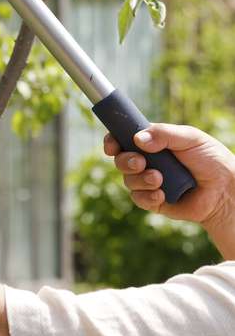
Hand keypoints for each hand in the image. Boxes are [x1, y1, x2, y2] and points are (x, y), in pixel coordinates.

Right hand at [104, 123, 234, 256]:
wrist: (225, 190)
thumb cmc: (210, 159)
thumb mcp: (189, 138)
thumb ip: (163, 134)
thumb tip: (137, 140)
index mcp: (152, 142)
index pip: (123, 138)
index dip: (113, 141)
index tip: (112, 145)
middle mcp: (148, 161)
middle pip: (120, 160)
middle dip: (125, 161)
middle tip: (140, 162)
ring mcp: (150, 182)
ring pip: (128, 180)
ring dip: (140, 179)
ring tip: (159, 180)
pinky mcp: (155, 201)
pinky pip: (139, 199)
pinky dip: (147, 196)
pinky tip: (161, 195)